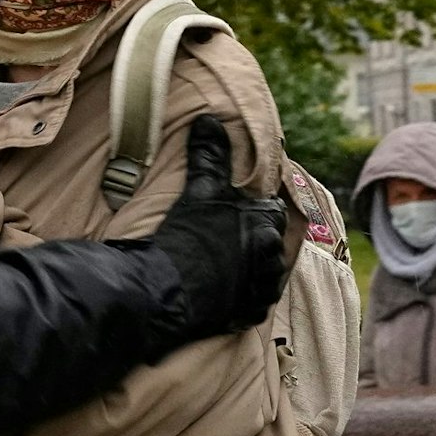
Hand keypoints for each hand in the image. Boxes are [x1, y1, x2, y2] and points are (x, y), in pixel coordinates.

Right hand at [146, 115, 287, 343]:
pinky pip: (252, 303)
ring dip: (250, 269)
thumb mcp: (199, 189)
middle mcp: (272, 258)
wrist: (162, 290)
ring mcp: (262, 290)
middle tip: (226, 240)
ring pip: (264, 273)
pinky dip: (240, 296)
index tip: (235, 214)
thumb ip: (210, 154)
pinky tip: (221, 291)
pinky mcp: (249, 315)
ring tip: (223, 265)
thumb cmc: (184, 236)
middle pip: (270, 242)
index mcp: (267, 225)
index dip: (253, 210)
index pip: (272, 210)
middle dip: (254, 240)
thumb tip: (209, 119)